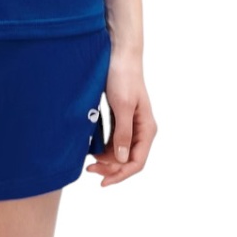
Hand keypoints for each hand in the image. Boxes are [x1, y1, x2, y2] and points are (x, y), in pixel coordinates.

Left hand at [86, 47, 155, 186]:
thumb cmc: (123, 77)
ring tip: (89, 162)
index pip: (137, 162)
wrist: (119, 55)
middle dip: (111, 168)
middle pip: (128, 160)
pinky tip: (92, 149)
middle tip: (89, 169)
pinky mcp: (120, 117)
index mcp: (147, 128)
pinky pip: (114, 140)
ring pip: (121, 151)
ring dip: (107, 160)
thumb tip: (123, 159)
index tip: (102, 181)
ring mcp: (131, 124)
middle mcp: (141, 129)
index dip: (121, 174)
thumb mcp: (122, 106)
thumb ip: (123, 133)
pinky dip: (104, 147)